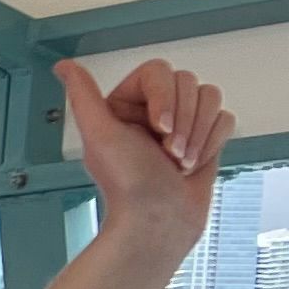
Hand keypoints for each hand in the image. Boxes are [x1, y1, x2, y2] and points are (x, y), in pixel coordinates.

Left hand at [62, 56, 230, 253]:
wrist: (159, 222)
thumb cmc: (128, 184)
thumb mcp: (100, 136)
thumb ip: (84, 97)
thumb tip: (64, 66)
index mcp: (125, 105)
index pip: (160, 71)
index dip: (165, 97)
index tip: (160, 129)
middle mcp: (153, 110)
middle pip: (188, 82)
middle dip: (184, 122)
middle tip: (168, 154)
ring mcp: (181, 123)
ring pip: (210, 97)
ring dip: (199, 133)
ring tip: (179, 162)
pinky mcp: (204, 138)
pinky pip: (225, 118)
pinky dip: (213, 142)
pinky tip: (193, 164)